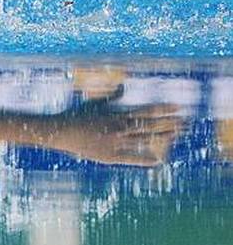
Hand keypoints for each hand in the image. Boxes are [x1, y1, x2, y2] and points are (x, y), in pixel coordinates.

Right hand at [48, 98, 183, 166]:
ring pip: (144, 140)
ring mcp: (115, 143)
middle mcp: (119, 128)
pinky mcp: (109, 156)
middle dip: (168, 123)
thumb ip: (112, 96)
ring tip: (176, 135)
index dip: (163, 109)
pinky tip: (158, 160)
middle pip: (150, 125)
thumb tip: (123, 84)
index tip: (178, 107)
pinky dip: (145, 159)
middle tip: (185, 122)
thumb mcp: (95, 103)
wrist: (59, 132)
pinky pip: (131, 158)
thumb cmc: (76, 115)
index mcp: (116, 114)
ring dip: (161, 137)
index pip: (146, 111)